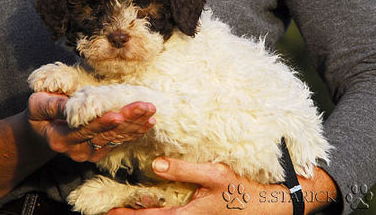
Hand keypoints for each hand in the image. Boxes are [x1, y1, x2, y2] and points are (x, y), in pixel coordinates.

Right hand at [27, 92, 155, 161]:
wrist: (42, 131)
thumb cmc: (40, 113)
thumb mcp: (38, 104)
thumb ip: (52, 105)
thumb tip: (68, 104)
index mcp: (60, 138)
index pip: (85, 130)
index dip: (103, 123)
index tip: (119, 115)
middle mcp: (77, 150)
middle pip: (106, 134)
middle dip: (128, 119)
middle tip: (146, 106)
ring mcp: (90, 153)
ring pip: (117, 138)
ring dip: (136, 125)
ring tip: (151, 111)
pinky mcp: (99, 150)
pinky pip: (119, 141)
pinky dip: (135, 132)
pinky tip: (148, 122)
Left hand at [108, 157, 293, 213]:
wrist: (265, 204)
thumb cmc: (240, 190)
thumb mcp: (213, 175)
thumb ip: (184, 170)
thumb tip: (156, 165)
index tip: (110, 213)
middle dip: (134, 214)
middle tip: (113, 210)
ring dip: (146, 210)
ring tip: (128, 204)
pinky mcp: (199, 211)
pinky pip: (174, 211)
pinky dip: (160, 206)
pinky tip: (154, 197)